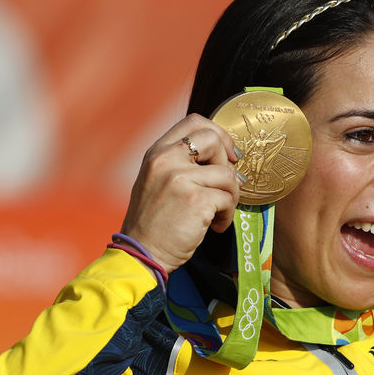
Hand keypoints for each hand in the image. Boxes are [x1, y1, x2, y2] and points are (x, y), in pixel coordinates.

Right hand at [120, 114, 242, 272]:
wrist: (142, 253)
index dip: (219, 134)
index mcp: (157, 153)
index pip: (193, 122)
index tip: (228, 154)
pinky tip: (215, 226)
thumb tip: (225, 157)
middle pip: (213, 140)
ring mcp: (180, 179)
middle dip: (228, 164)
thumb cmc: (153, 223)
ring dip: (231, 197)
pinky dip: (227, 215)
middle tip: (227, 187)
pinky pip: (228, 199)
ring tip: (219, 213)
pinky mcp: (196, 200)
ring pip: (227, 174)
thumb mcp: (157, 182)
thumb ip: (182, 164)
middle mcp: (166, 160)